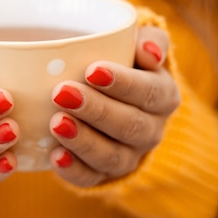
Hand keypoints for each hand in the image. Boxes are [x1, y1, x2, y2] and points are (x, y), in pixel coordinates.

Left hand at [48, 26, 179, 186]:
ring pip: (112, 156)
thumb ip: (149, 39)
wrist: (105, 93)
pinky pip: (91, 178)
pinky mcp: (101, 172)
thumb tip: (150, 51)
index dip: (123, 83)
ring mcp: (128, 155)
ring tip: (56, 123)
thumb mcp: (135, 42)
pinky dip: (73, 170)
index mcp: (162, 95)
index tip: (92, 71)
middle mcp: (150, 129)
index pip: (150, 92)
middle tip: (62, 93)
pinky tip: (54, 155)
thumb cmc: (118, 59)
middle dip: (96, 110)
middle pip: (130, 125)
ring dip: (84, 141)